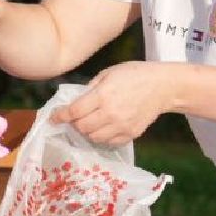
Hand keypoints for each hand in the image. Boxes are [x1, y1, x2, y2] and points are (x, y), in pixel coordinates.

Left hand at [50, 62, 172, 144]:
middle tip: (76, 116)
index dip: (59, 116)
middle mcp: (111, 113)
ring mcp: (121, 126)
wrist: (163, 87)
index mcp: (103, 95)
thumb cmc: (135, 75)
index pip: (74, 111)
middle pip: (81, 127)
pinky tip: (104, 126)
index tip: (53, 118)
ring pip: (93, 137)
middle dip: (74, 122)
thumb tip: (75, 101)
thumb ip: (90, 88)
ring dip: (87, 130)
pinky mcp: (130, 134)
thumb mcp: (108, 73)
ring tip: (91, 120)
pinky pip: (108, 142)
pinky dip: (101, 136)